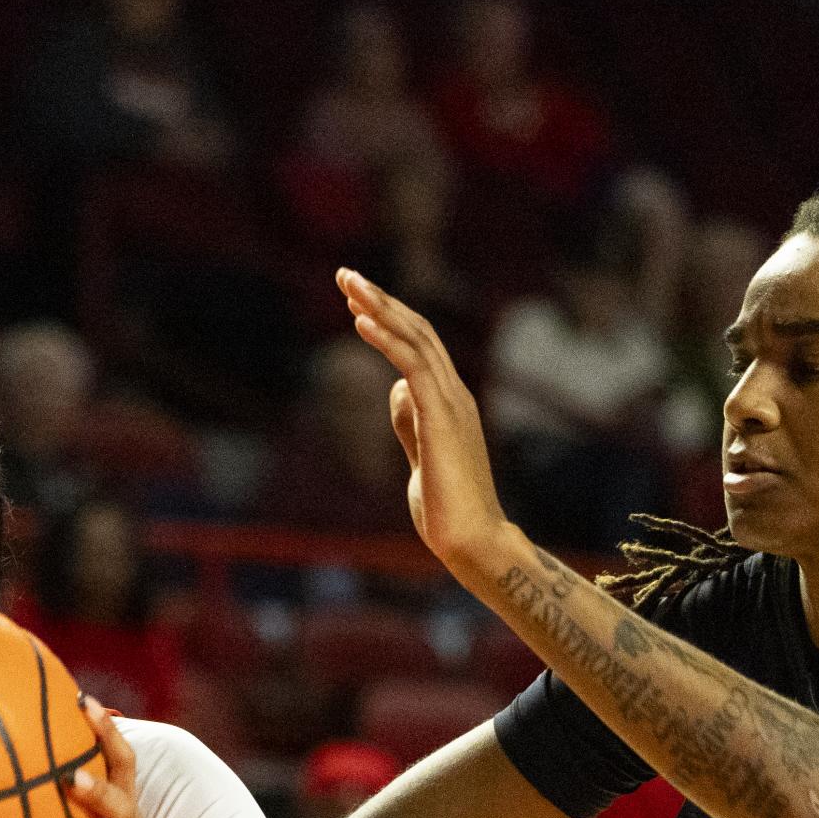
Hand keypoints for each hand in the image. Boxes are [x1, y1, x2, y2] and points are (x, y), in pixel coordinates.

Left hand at [336, 268, 511, 571]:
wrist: (472, 541)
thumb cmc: (448, 509)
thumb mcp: (421, 457)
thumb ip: (411, 422)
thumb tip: (395, 391)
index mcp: (451, 403)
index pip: (420, 346)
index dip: (390, 319)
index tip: (357, 302)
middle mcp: (455, 394)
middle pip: (417, 331)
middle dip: (380, 300)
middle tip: (345, 275)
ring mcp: (452, 403)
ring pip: (416, 339)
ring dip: (380, 307)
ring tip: (348, 283)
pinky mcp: (442, 417)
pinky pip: (413, 365)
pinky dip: (387, 338)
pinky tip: (361, 321)